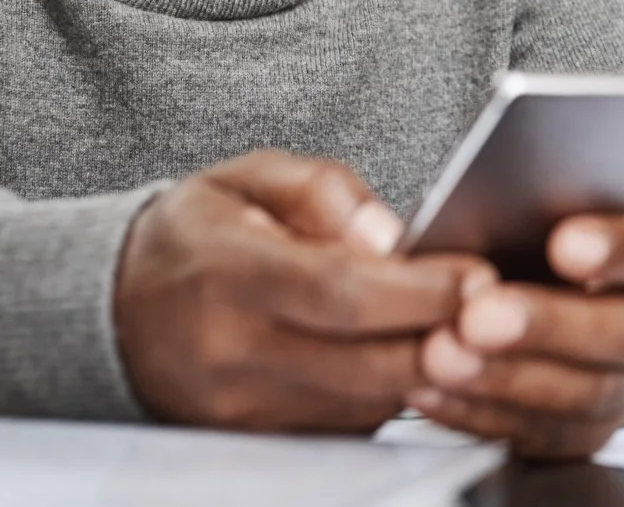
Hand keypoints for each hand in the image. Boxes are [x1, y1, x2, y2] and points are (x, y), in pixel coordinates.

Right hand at [113, 148, 490, 432]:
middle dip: (447, 340)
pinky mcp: (260, 445)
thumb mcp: (248, 179)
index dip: (419, 291)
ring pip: (366, 402)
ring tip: (475, 330)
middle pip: (364, 363)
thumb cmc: (198, 235)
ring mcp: (241, 412)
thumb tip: (391, 236)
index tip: (480, 276)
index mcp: (225, 275)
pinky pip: (349, 426)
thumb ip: (322, 192)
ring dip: (430, 370)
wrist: (118, 312)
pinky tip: (423, 357)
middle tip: (505, 313)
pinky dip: (394, 393)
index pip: (337, 292)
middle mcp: (229, 354)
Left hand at [411, 210, 623, 458]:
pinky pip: (538, 435)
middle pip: (622, 334)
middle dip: (547, 326)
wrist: (576, 302)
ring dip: (506, 378)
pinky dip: (479, 414)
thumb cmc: (555, 243)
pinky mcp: (584, 434)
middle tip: (480, 315)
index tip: (565, 243)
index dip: (618, 252)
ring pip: (582, 396)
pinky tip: (432, 390)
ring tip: (441, 355)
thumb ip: (537, 207)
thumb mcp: (561, 211)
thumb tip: (490, 202)